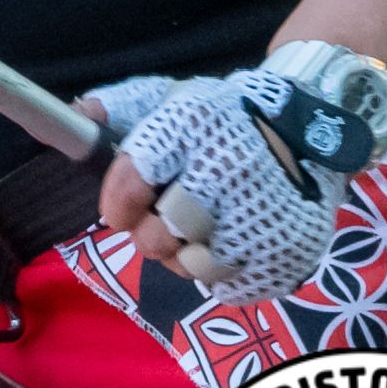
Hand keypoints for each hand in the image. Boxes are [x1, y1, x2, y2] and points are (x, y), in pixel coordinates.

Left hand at [86, 47, 386, 299]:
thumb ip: (118, 108)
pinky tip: (229, 247)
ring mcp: (262, 219)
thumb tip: (76, 116)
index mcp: (191, 131)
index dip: (117, 202)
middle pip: (161, 236)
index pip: (133, 179)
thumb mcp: (172, 99)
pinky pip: (231, 289)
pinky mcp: (289, 255)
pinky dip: (222, 276)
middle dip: (149, 235)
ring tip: (196, 237)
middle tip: (160, 225)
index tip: (119, 210)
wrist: (310, 133)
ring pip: (194, 268)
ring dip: (185, 258)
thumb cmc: (225, 120)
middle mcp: (226, 175)